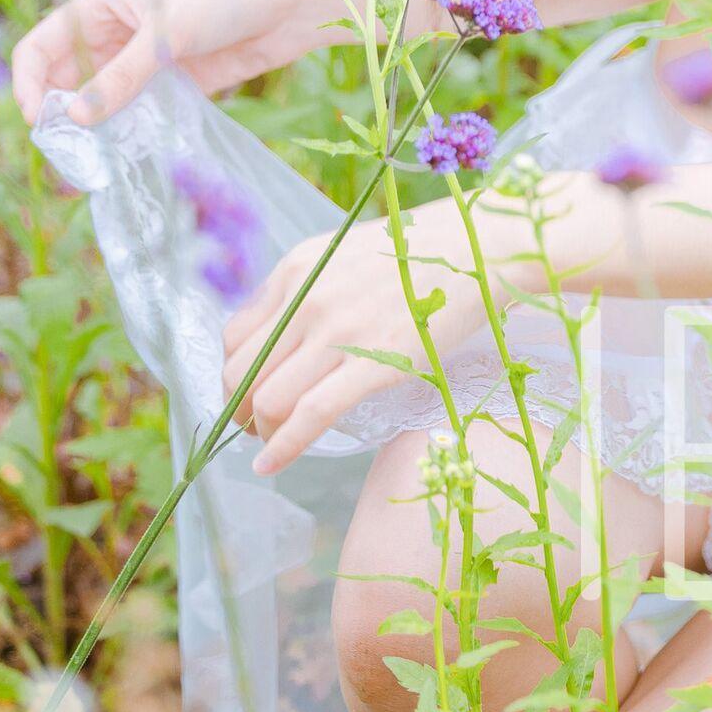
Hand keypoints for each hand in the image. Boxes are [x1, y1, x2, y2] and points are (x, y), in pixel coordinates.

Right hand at [11, 0, 351, 138]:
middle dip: (61, 116)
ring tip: (94, 167)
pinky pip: (141, 114)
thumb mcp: (166, 34)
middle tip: (67, 158)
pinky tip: (130, 158)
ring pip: (104, 102)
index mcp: (100, 7)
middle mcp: (115, 34)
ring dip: (97, 131)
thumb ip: (122, 76)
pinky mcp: (177, 84)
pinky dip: (132, 134)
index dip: (29, 83)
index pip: (42, 46)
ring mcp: (145, 62)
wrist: (292, 3)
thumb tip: (74, 117)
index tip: (38, 122)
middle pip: (68, 80)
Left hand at [219, 213, 485, 474]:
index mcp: (298, 268)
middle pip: (242, 372)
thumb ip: (309, 290)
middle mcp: (308, 298)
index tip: (245, 395)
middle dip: (239, 409)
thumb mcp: (346, 255)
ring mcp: (340, 331)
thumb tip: (281, 337)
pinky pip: (311, 415)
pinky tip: (271, 465)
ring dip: (260, 431)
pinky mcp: (375, 362)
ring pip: (268, 397)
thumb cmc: (421, 251)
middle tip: (254, 427)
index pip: (236, 336)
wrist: (479, 246)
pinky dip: (282, 447)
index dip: (233, 376)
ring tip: (269, 444)